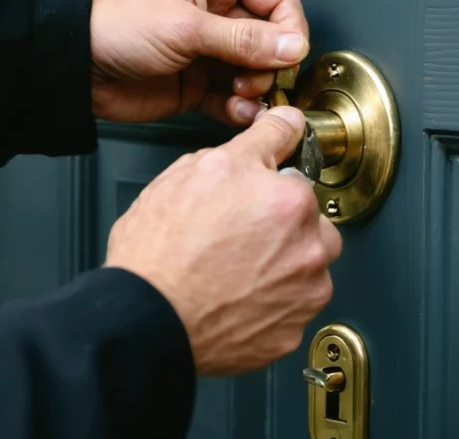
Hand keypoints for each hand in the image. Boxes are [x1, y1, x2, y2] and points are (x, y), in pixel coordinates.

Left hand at [90, 0, 308, 124]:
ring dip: (258, 88)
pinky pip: (237, 95)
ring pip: (258, 69)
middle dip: (271, 63)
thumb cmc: (114, 25)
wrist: (75, 67)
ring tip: (242, 96)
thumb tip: (292, 46)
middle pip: (273, 37)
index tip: (289, 56)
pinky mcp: (201, 80)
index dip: (289, 28)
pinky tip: (236, 111)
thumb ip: (243, 38)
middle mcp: (217, 6)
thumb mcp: (184, 27)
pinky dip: (242, 107)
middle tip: (257, 79)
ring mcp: (210, 45)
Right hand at [103, 106, 341, 375]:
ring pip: (307, 267)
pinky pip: (292, 309)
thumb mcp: (197, 168)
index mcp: (290, 200)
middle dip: (284, 224)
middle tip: (241, 232)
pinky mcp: (290, 333)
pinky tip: (237, 296)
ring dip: (284, 264)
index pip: (299, 167)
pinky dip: (272, 304)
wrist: (146, 320)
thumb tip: (278, 126)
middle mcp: (308, 247)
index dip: (271, 174)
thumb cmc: (161, 251)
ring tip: (237, 268)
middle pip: (312, 223)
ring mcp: (303, 294)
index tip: (268, 175)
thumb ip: (255, 142)